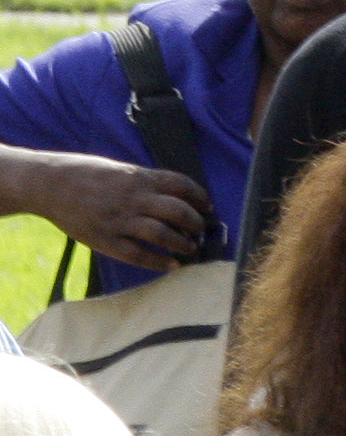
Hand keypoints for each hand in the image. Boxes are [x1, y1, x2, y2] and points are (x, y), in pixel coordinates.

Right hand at [25, 151, 209, 269]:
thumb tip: (173, 196)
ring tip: (190, 248)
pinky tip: (171, 265)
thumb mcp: (120, 170)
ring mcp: (119, 220)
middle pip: (178, 211)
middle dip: (196, 223)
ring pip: (163, 234)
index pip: (181, 184)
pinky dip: (159, 262)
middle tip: (201, 230)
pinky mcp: (104, 239)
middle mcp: (133, 198)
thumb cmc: (84, 174)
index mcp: (138, 178)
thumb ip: (144, 182)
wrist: (47, 184)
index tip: (208, 206)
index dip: (200, 196)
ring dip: (183, 243)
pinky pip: (138, 254)